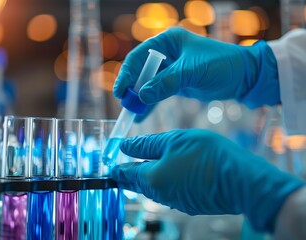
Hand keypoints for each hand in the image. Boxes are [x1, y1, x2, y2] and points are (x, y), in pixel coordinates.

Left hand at [111, 129, 303, 231]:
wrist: (241, 179)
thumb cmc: (206, 154)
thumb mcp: (173, 141)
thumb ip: (146, 145)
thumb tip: (125, 147)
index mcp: (151, 179)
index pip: (126, 174)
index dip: (116, 169)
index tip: (110, 167)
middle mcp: (161, 195)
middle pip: (139, 184)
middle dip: (130, 175)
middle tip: (124, 169)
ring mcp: (177, 202)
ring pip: (155, 189)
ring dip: (148, 178)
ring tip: (146, 168)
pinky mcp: (191, 204)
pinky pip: (171, 192)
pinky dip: (165, 182)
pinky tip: (172, 174)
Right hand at [114, 27, 279, 114]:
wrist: (243, 76)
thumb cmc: (222, 65)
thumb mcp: (193, 72)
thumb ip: (168, 82)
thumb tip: (142, 96)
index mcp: (168, 41)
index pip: (139, 56)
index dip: (127, 74)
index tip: (121, 91)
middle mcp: (165, 53)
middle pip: (140, 70)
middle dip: (132, 88)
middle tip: (126, 104)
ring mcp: (169, 69)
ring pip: (147, 83)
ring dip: (139, 98)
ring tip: (131, 112)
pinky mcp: (174, 83)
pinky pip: (157, 93)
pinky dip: (149, 104)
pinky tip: (141, 116)